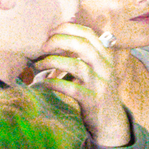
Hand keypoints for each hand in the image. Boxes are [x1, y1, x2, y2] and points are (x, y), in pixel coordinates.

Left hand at [32, 22, 127, 145]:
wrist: (110, 120)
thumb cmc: (97, 90)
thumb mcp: (97, 69)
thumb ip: (84, 53)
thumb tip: (56, 38)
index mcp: (106, 56)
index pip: (88, 33)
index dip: (68, 28)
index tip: (51, 32)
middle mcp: (105, 67)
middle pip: (83, 45)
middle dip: (59, 41)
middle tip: (43, 47)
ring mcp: (100, 84)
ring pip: (76, 66)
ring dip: (53, 62)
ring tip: (38, 65)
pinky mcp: (92, 101)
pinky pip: (71, 89)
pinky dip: (54, 83)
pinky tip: (44, 82)